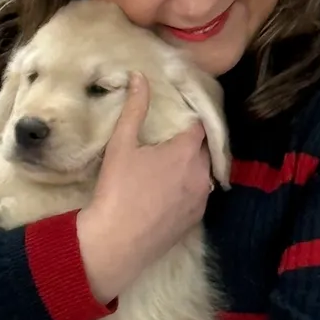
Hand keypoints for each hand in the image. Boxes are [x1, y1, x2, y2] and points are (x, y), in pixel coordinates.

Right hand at [76, 72, 214, 301]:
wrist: (116, 242)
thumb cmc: (116, 190)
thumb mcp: (122, 145)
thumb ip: (135, 109)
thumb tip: (140, 77)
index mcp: (187, 151)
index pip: (200, 125)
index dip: (190, 118)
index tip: (179, 116)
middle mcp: (201, 174)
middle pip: (203, 149)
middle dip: (190, 144)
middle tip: (169, 142)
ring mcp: (202, 199)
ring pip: (203, 174)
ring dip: (191, 168)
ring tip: (170, 167)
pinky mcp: (196, 220)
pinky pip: (199, 196)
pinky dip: (189, 190)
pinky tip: (169, 191)